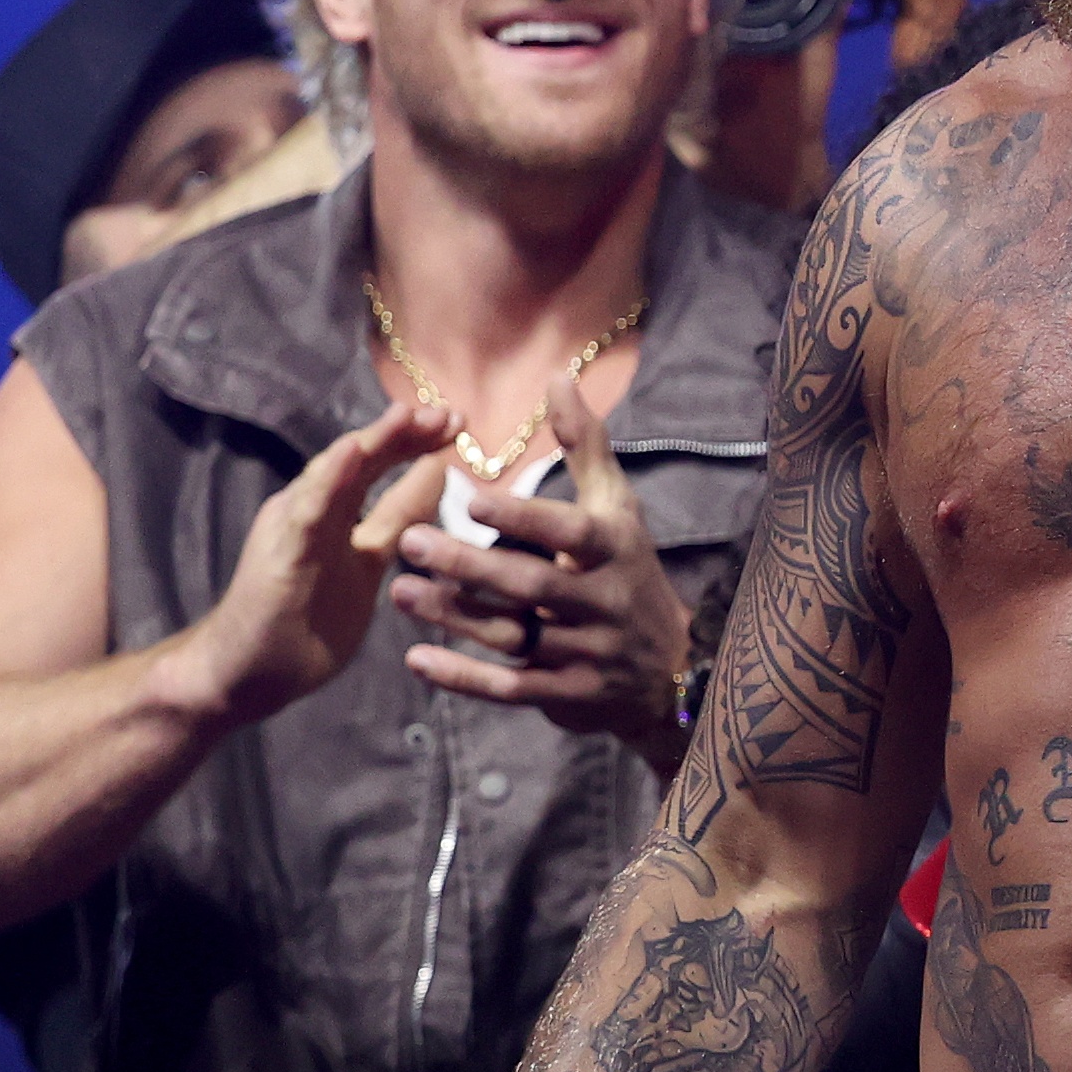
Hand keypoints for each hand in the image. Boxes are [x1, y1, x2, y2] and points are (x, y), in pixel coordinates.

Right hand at [178, 404, 455, 726]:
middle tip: (448, 413)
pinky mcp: (279, 558)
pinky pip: (305, 515)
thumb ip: (394, 523)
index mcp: (333, 514)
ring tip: (406, 414)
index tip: (458, 423)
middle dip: (404, 434)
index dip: (415, 442)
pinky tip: (350, 454)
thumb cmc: (301, 622)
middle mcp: (310, 511)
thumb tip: (435, 480)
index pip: (377, 466)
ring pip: (331, 475)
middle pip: (360, 459)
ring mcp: (291, 531)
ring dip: (370, 442)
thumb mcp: (366, 565)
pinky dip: (327, 481)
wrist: (242, 676)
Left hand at [393, 384, 697, 772]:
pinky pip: (510, 687)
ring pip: (514, 634)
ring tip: (400, 593)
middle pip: (530, 583)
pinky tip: (417, 659)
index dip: (520, 517)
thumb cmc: (630, 569)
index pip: (565, 529)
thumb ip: (584, 444)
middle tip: (409, 542)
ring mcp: (587, 651)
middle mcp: (603, 599)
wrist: (670, 667)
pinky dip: (463, 677)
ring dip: (455, 616)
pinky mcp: (566, 694)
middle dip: (468, 564)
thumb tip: (557, 376)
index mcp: (613, 548)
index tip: (467, 499)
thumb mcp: (617, 506)